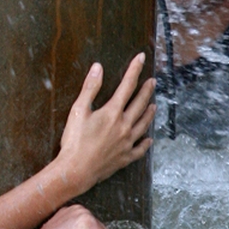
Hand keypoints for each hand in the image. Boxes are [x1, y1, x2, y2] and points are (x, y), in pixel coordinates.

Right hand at [57, 54, 154, 193]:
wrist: (76, 170)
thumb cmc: (74, 141)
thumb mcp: (78, 110)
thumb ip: (90, 88)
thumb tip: (98, 68)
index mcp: (113, 112)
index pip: (127, 85)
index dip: (134, 70)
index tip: (140, 58)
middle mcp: (124, 126)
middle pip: (140, 104)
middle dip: (146, 90)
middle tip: (152, 81)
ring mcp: (126, 143)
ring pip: (143, 124)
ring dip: (149, 113)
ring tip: (154, 105)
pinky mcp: (124, 157)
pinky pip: (140, 149)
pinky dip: (146, 143)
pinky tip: (148, 139)